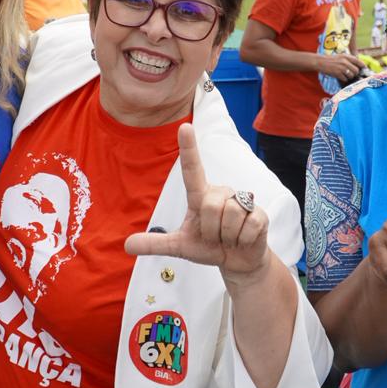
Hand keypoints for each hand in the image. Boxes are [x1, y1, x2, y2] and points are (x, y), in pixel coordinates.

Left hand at [125, 123, 270, 285]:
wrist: (238, 260)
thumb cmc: (209, 246)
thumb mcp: (180, 247)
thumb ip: (155, 244)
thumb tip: (127, 245)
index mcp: (200, 195)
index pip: (192, 170)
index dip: (189, 148)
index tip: (184, 126)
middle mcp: (221, 192)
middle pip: (210, 205)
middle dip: (211, 230)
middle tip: (215, 237)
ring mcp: (242, 201)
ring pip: (230, 215)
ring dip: (226, 236)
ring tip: (229, 237)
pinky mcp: (260, 213)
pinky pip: (247, 227)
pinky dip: (242, 240)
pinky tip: (244, 239)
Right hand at [318, 53, 363, 82]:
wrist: (320, 62)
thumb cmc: (331, 60)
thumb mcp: (341, 56)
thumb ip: (349, 60)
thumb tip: (358, 66)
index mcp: (346, 56)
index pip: (358, 61)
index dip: (362, 66)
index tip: (364, 69)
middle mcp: (345, 61)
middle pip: (356, 70)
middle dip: (354, 73)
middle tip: (351, 74)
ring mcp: (341, 68)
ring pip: (351, 75)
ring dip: (349, 77)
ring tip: (345, 75)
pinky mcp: (337, 73)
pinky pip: (345, 79)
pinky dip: (343, 79)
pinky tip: (340, 77)